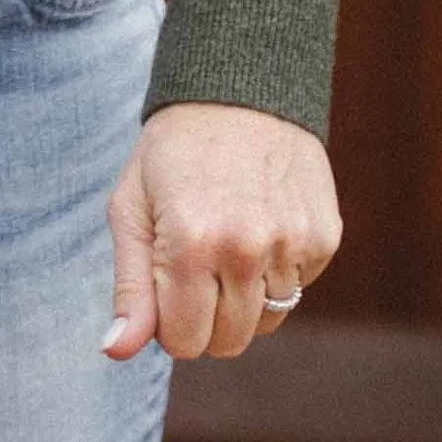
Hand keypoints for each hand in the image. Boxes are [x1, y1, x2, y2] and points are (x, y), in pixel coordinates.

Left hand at [101, 101, 338, 362]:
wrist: (239, 90)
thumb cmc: (172, 154)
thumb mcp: (131, 209)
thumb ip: (129, 286)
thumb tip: (117, 352)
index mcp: (189, 245)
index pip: (184, 342)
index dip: (169, 323)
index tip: (165, 284)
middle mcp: (245, 249)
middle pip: (228, 342)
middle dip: (205, 318)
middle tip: (195, 266)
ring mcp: (291, 243)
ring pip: (267, 323)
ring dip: (244, 298)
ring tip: (228, 243)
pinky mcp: (324, 236)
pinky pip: (299, 290)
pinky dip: (278, 273)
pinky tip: (261, 227)